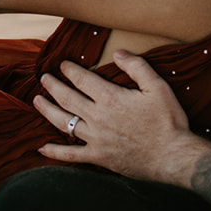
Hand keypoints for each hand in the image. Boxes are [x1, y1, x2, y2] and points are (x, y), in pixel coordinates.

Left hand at [34, 50, 196, 181]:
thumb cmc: (168, 121)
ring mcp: (95, 139)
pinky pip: (70, 155)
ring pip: (63, 122)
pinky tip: (42, 148)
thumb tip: (118, 53)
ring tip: (37, 101)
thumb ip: (137, 67)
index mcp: (110, 98)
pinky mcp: (98, 157)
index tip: (63, 65)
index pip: (82, 79)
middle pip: (67, 98)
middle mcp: (97, 117)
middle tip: (44, 78)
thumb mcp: (158, 87)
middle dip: (53, 86)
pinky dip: (54, 152)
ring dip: (47, 110)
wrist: (173, 156)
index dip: (70, 70)